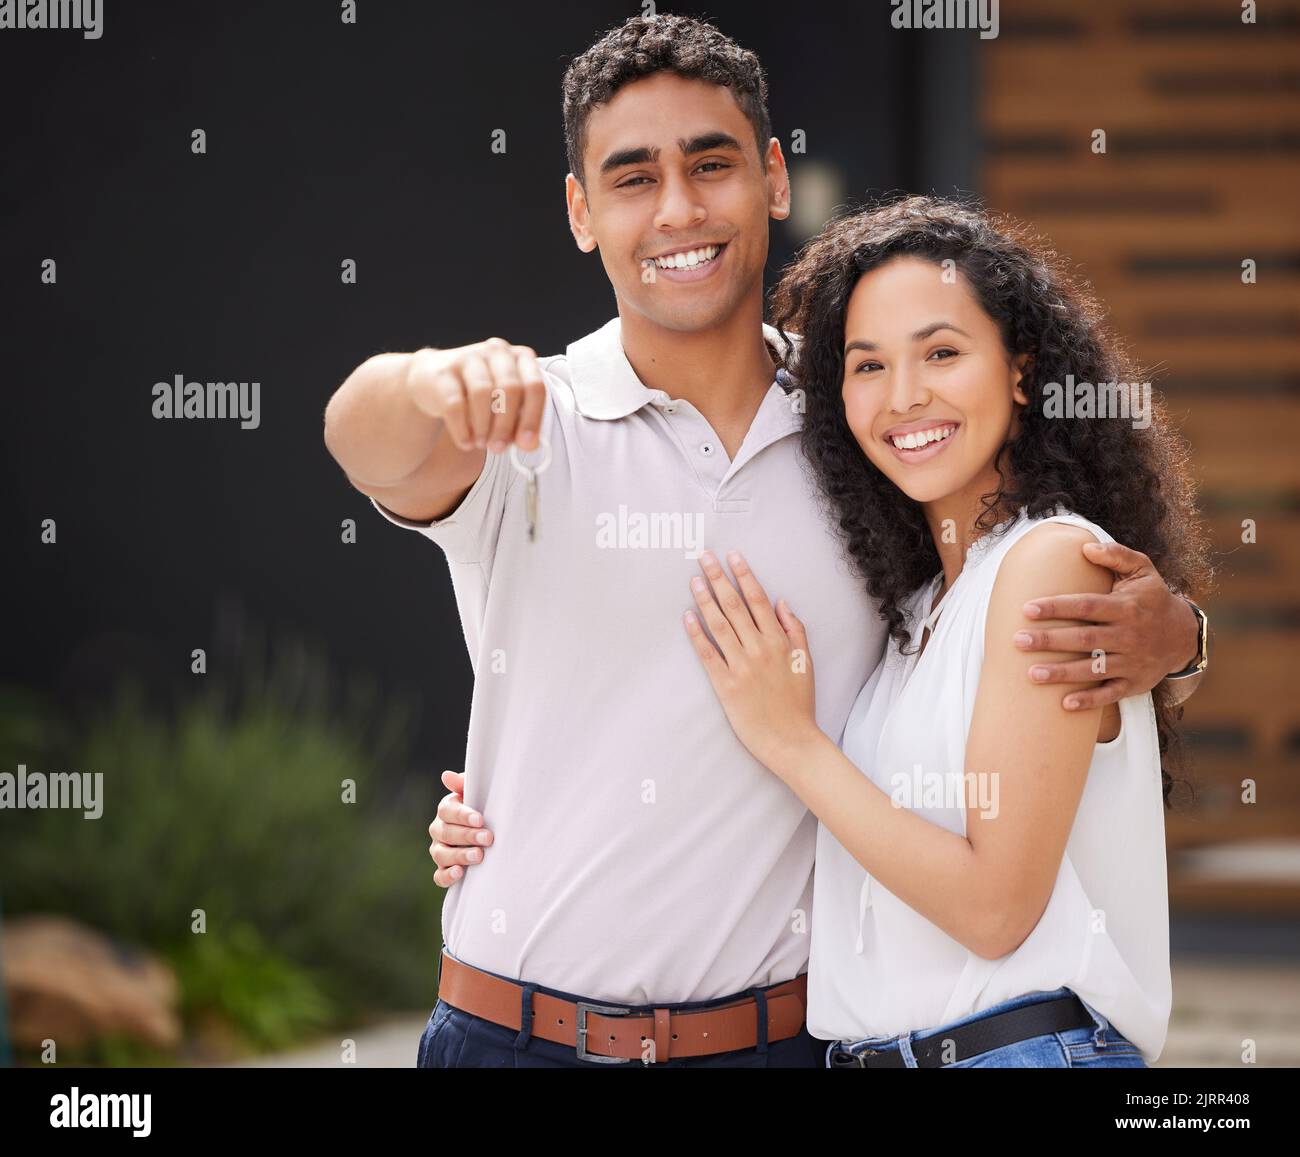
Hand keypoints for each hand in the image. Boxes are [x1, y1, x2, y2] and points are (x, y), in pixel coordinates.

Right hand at [405, 337, 545, 453]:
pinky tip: (465, 442)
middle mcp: (497, 351)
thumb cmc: (481, 397)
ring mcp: (469, 357)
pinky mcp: (443, 372)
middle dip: (506, 424)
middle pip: (509, 388)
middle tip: (499, 448)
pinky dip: (462, 428)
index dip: (532, 417)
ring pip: (482, 393)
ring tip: (481, 444)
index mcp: (521, 358)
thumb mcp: (506, 407)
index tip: (526, 444)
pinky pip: (455, 403)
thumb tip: (530, 445)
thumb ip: (521, 424)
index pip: (534, 386)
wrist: (433, 380)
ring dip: (483, 426)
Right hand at [428, 770, 493, 887]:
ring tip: (478, 856)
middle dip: (467, 836)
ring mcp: (440, 850)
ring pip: (441, 854)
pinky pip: (439, 876)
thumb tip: (447, 776)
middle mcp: (439, 830)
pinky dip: (447, 876)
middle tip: (488, 838)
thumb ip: (464, 784)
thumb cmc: (486, 808)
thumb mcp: (479, 793)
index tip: (480, 819)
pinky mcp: (443, 869)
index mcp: (446, 810)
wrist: (492, 831)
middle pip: (445, 833)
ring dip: (459, 855)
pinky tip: (460, 873)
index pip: (447, 811)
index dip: (462, 815)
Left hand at [682, 549, 819, 770]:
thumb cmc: (799, 702)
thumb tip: (780, 602)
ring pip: (718, 624)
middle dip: (718, 577)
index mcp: (779, 640)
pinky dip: (696, 634)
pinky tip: (687, 616)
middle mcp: (758, 648)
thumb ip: (795, 629)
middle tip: (704, 556)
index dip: (743, 574)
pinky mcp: (725, 685)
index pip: (757, 599)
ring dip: (704, 599)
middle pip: (734, 605)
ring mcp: (740, 666)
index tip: (732, 555)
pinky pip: (707, 654)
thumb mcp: (806, 661)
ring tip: (694, 579)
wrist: (791, 741)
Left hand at [1014, 541, 1198, 709]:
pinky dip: (1089, 701)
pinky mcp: (1134, 683)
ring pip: (1093, 668)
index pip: (1086, 606)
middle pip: (1083, 639)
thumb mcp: (1142, 570)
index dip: (1057, 607)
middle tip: (1017, 641)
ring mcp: (1132, 661)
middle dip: (1049, 640)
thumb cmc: (1152, 598)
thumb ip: (1116, 555)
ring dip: (1061, 673)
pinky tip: (1064, 704)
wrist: (1184, 635)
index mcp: (1126, 607)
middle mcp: (1128, 635)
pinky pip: (1110, 694)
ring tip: (1030, 674)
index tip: (1027, 608)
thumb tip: (1085, 547)